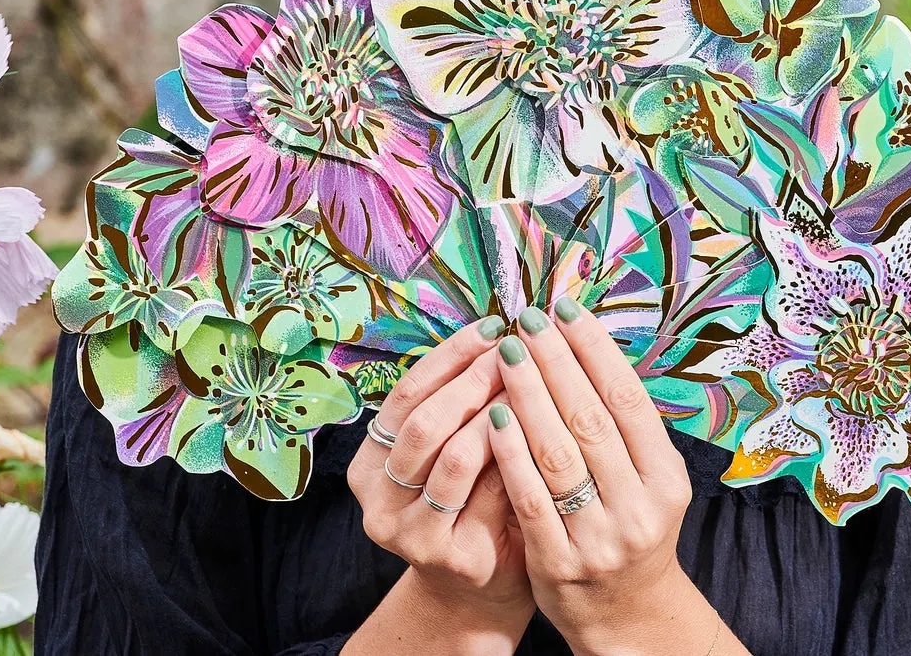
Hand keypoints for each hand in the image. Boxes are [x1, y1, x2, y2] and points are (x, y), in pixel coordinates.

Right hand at [346, 316, 533, 627]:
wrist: (481, 585)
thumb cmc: (473, 499)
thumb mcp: (452, 447)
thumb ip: (460, 401)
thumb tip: (501, 329)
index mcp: (370, 462)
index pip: (407, 392)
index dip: (450, 354)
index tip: (493, 324)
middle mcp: (379, 499)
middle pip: (424, 421)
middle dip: (473, 379)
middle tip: (515, 349)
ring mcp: (411, 533)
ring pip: (453, 456)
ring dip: (495, 412)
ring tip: (529, 382)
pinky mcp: (453, 557)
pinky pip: (489, 493)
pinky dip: (514, 455)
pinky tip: (540, 431)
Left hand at [486, 298, 709, 653]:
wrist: (627, 616)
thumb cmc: (628, 524)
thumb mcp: (646, 478)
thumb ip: (620, 423)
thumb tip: (583, 341)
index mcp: (665, 476)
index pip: (627, 397)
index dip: (595, 348)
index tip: (565, 307)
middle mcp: (639, 506)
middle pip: (591, 418)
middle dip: (555, 361)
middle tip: (527, 319)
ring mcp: (599, 537)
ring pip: (558, 452)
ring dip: (528, 395)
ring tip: (506, 352)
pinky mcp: (559, 563)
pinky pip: (529, 496)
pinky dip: (510, 452)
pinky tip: (492, 414)